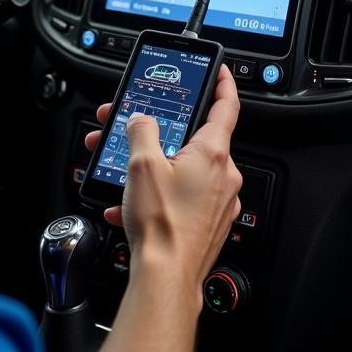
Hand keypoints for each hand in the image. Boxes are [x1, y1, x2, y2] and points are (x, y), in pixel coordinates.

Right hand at [84, 64, 242, 298]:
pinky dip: (159, 196)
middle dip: (162, 134)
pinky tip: (131, 205)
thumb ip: (141, 131)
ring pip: (185, 171)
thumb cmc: (162, 227)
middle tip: (138, 130)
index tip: (220, 71)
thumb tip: (141, 119)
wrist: (165, 280)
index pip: (226, 106)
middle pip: (194, 140)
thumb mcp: (142, 165)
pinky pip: (184, 198)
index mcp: (213, 153)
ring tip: (125, 175)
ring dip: (154, 169)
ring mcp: (219, 202)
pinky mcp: (209, 223)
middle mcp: (223, 176)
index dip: (223, 83)